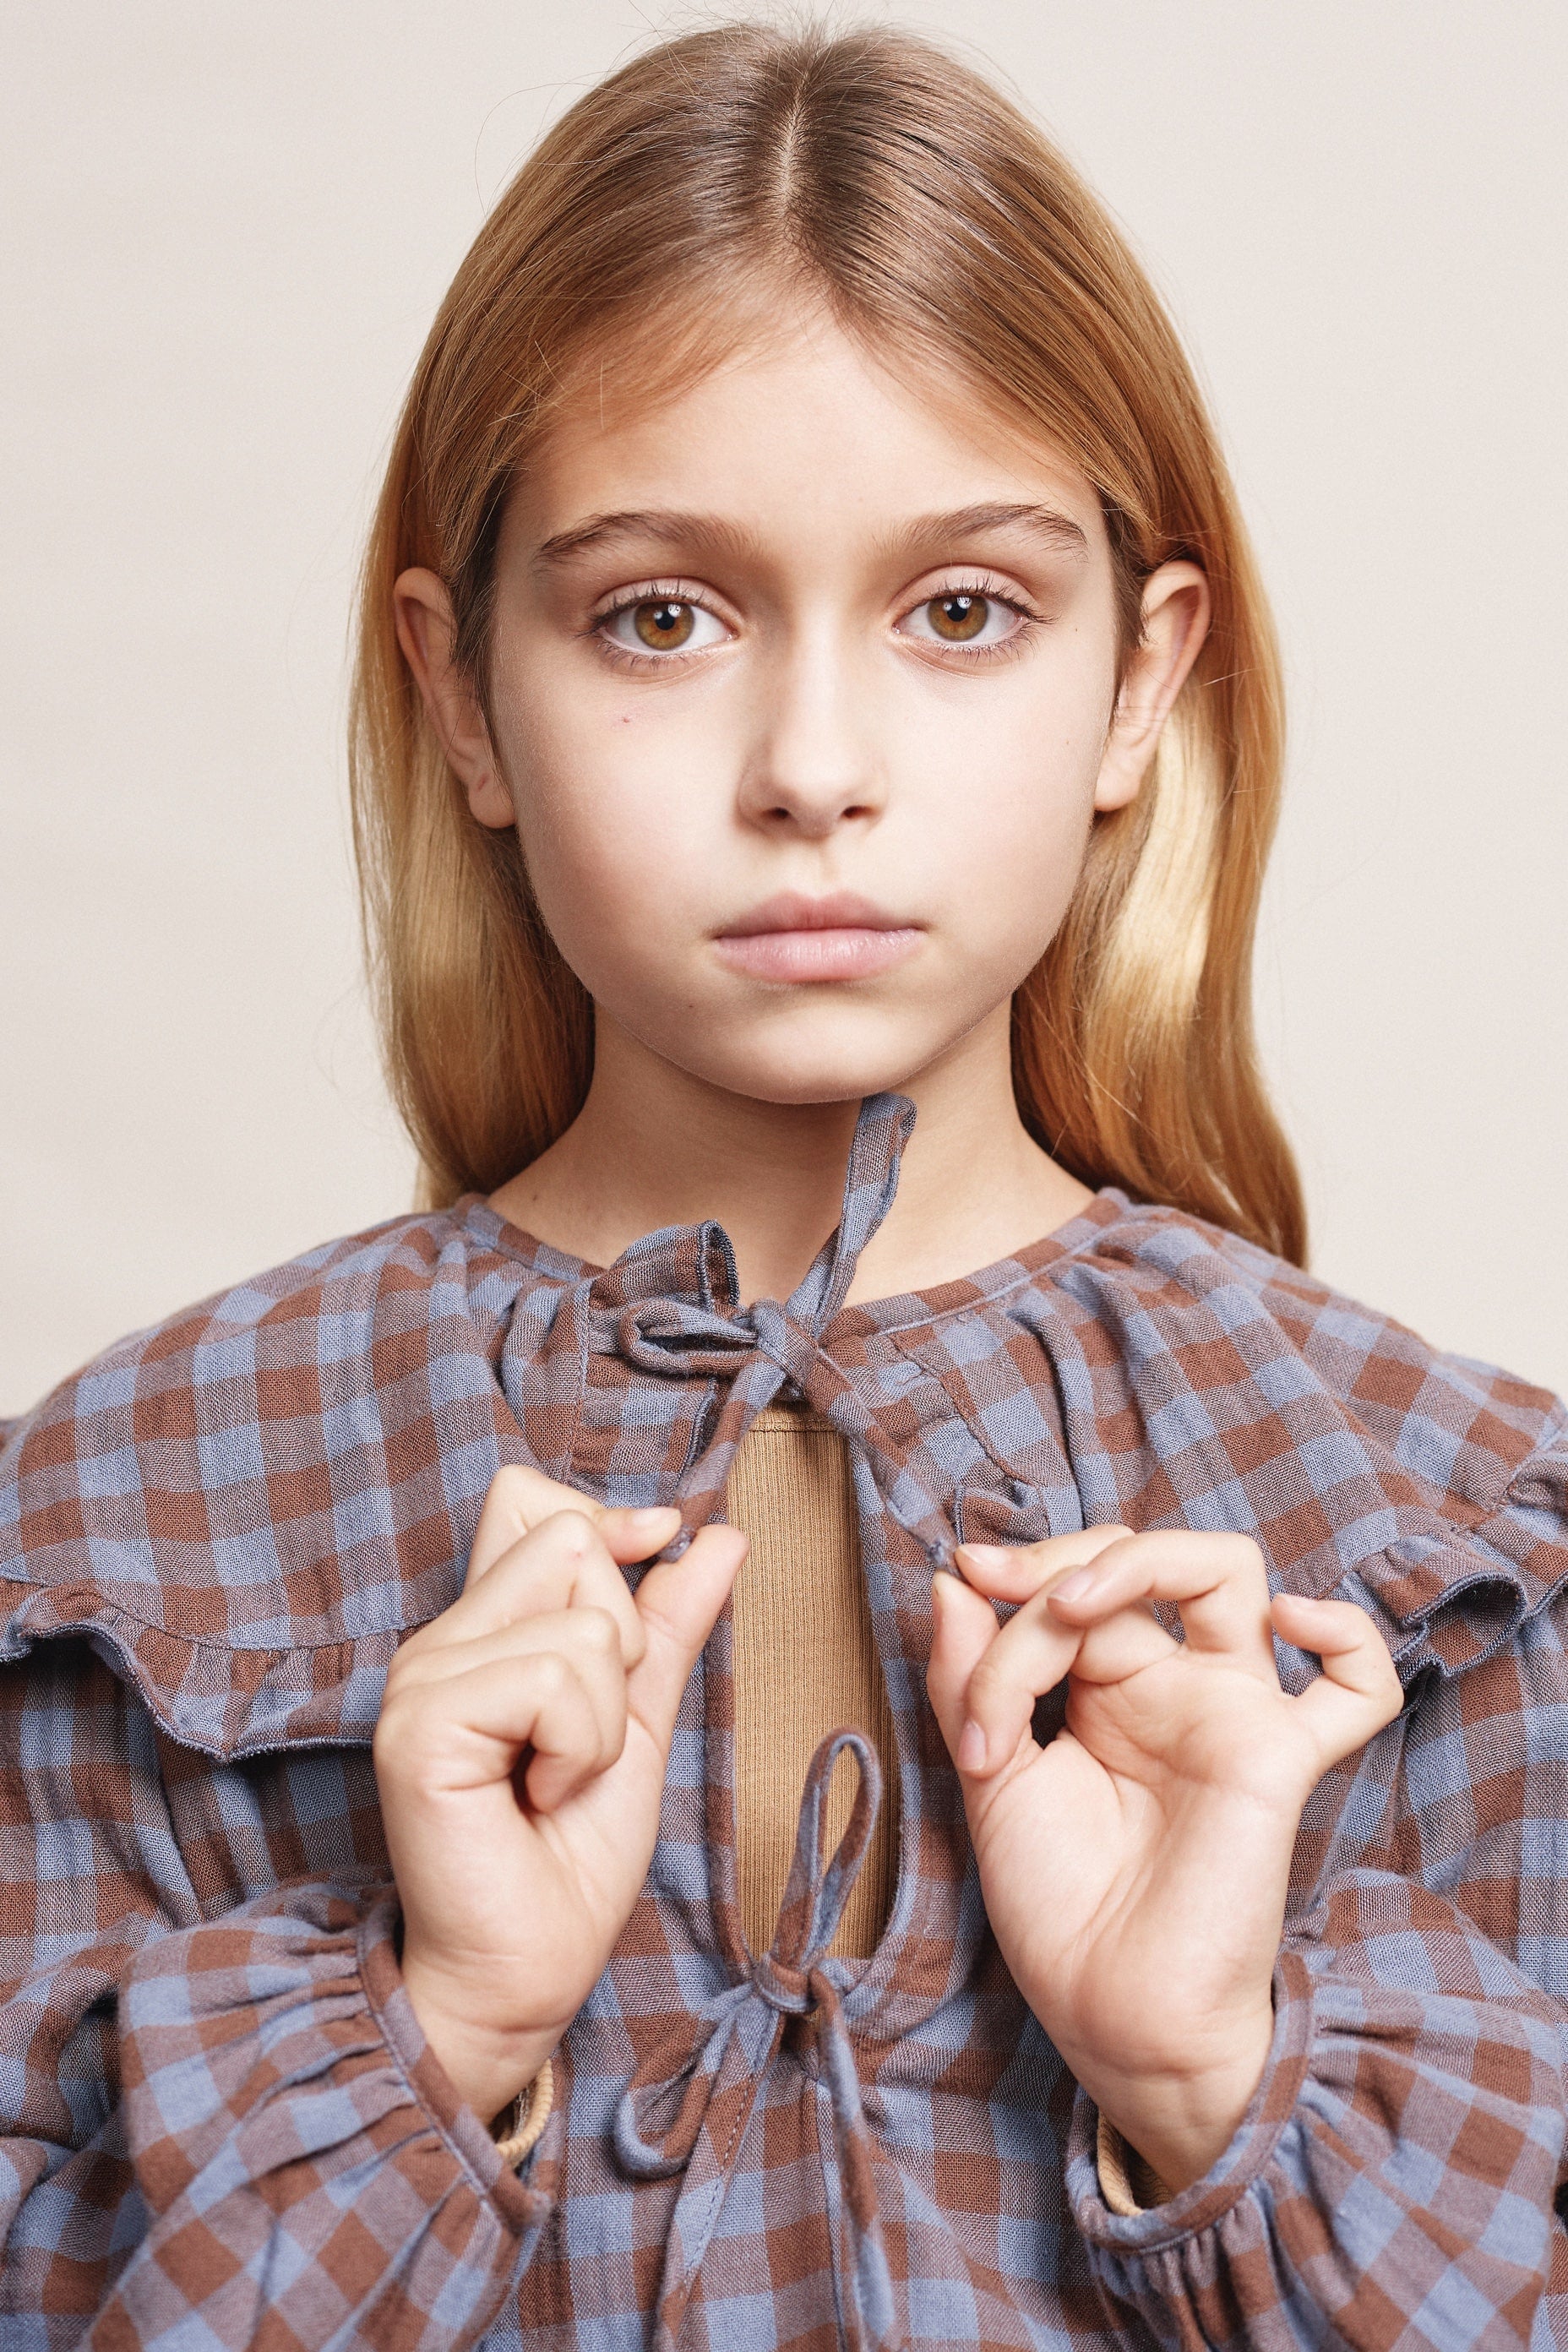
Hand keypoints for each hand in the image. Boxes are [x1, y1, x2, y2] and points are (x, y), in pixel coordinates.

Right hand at [373, 1468, 745, 2123]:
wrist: (529, 1971)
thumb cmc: (571, 1861)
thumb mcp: (639, 1719)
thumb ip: (669, 1625)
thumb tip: (719, 1533)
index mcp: (482, 1629)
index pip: (529, 1498)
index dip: (604, 1518)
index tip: (658, 1544)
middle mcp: (441, 1640)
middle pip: (572, 1542)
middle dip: (621, 1642)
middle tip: (578, 1740)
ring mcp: (421, 1679)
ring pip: (583, 1619)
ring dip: (604, 1717)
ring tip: (556, 1781)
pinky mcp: (421, 1725)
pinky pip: (555, 1677)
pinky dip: (580, 1747)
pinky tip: (537, 1798)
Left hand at [926, 1526, 1400, 2191]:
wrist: (1106, 2013)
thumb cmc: (1056, 1907)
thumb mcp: (990, 1773)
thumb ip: (971, 1676)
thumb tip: (954, 1576)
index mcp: (1100, 1685)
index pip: (1066, 1589)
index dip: (1011, 1586)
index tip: (962, 1592)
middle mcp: (1168, 1684)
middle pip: (1134, 1560)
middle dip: (1055, 1565)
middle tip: (999, 1591)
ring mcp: (1226, 1712)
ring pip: (1227, 1571)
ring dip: (1141, 1559)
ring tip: (1073, 1608)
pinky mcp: (1276, 1758)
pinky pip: (1358, 1689)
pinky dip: (1344, 1635)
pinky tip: (1288, 1621)